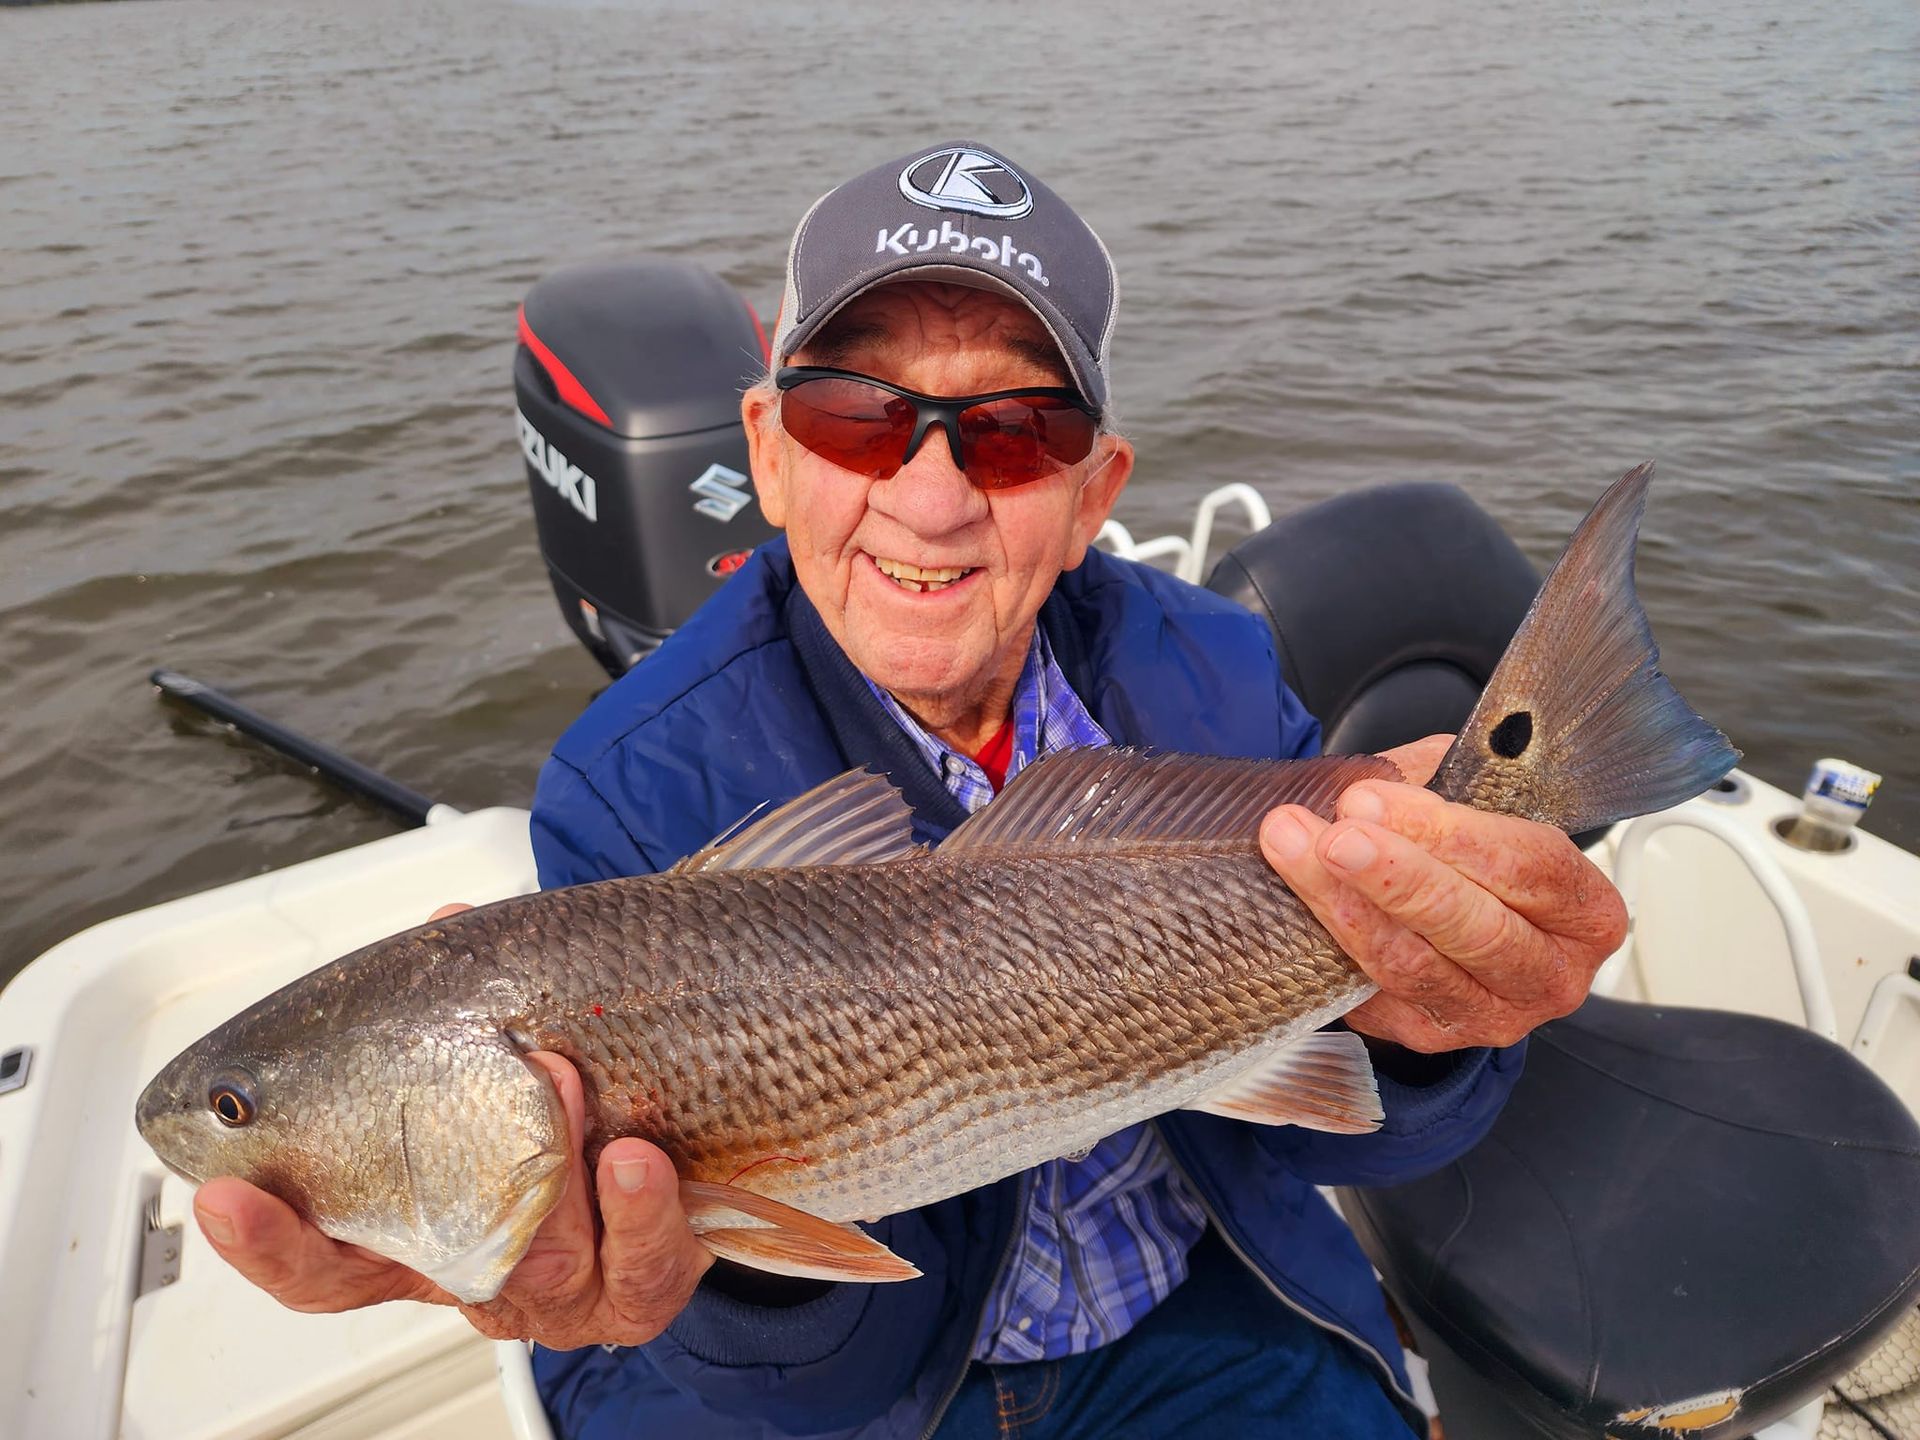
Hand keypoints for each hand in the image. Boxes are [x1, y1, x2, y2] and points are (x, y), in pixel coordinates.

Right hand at [189, 904, 710, 1344]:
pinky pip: (637, 1267)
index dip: (268, 1239)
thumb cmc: (586, 1102)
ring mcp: (562, 1290)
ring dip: (549, 1164)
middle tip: (450, 1097)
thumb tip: (449, 924)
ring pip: (540, 1261)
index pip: (320, 1260)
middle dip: (436, 1177)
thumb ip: (467, 997)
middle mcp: (479, 1269)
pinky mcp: (641, 1290)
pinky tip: (637, 1160)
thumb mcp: (515, 1049)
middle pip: (428, 1261)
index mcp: (421, 1228)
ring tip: (564, 1074)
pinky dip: (636, 1211)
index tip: (226, 1194)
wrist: (699, 1145)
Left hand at [1260, 736, 1627, 1051]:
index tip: (1373, 801)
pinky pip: (1373, 995)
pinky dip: (1330, 947)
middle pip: (1477, 928)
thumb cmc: (1466, 846)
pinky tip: (1295, 905)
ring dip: (1343, 906)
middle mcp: (1551, 974)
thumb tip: (1370, 794)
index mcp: (1585, 909)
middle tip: (1334, 837)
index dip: (1450, 834)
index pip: (1528, 867)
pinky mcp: (1430, 1036)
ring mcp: (1492, 1015)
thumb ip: (1435, 785)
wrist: (1441, 901)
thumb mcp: (1470, 796)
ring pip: (1414, 965)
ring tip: (1291, 850)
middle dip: (1395, 878)